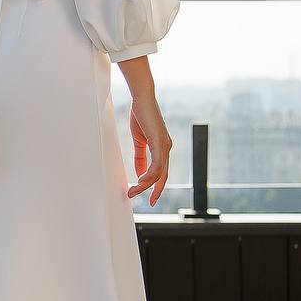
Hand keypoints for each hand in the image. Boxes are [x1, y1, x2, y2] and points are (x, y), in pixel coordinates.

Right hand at [126, 92, 171, 206]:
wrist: (142, 98)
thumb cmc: (141, 114)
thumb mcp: (139, 139)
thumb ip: (140, 156)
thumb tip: (140, 172)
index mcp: (162, 147)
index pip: (161, 171)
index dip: (156, 185)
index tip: (149, 196)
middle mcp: (166, 148)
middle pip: (163, 176)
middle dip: (156, 191)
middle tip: (150, 202)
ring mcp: (165, 146)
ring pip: (159, 173)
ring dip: (146, 185)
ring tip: (134, 192)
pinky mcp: (160, 142)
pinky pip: (157, 164)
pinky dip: (148, 175)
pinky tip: (141, 181)